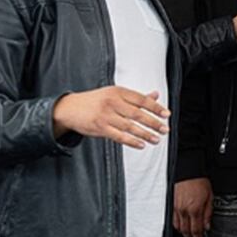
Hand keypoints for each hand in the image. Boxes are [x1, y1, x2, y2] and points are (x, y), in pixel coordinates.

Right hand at [52, 86, 169, 148]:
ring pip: (130, 126)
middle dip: (154, 122)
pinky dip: (132, 141)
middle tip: (165, 129)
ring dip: (145, 134)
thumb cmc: (95, 100)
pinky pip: (119, 136)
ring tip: (157, 139)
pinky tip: (142, 144)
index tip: (166, 115)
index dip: (156, 107)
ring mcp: (105, 115)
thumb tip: (156, 95)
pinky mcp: (99, 127)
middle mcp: (112, 102)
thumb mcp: (115, 94)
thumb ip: (135, 97)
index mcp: (118, 91)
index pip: (141, 100)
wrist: (69, 108)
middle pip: (138, 113)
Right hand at [173, 178, 212, 236]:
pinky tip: (181, 228)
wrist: (189, 173)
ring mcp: (177, 209)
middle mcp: (185, 211)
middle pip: (186, 231)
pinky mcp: (173, 206)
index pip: (196, 230)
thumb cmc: (200, 182)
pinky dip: (178, 227)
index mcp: (195, 209)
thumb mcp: (210, 197)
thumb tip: (207, 226)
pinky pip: (174, 221)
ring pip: (179, 228)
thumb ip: (208, 213)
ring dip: (184, 235)